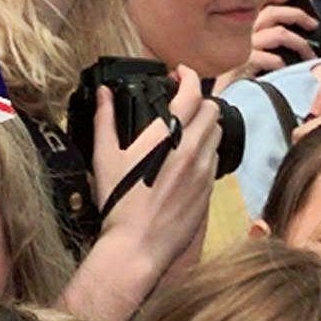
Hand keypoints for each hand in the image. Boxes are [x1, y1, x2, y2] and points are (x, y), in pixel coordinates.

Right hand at [90, 67, 222, 268]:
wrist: (138, 246)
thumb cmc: (119, 203)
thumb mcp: (105, 158)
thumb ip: (105, 120)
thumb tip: (102, 93)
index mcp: (168, 136)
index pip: (193, 93)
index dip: (188, 76)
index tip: (179, 74)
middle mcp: (193, 150)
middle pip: (213, 111)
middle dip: (200, 102)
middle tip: (182, 105)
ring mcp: (204, 172)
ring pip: (217, 136)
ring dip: (205, 127)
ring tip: (186, 132)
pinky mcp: (208, 192)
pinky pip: (214, 162)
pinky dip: (205, 153)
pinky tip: (186, 162)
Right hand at [224, 0, 320, 84]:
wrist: (220, 102)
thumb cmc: (234, 81)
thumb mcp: (242, 55)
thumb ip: (260, 40)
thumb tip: (284, 33)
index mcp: (241, 28)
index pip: (256, 4)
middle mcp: (241, 33)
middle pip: (272, 13)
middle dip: (297, 16)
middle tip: (312, 25)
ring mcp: (243, 48)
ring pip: (279, 34)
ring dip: (299, 44)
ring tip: (309, 56)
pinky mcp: (246, 64)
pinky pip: (273, 58)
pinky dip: (284, 64)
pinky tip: (288, 70)